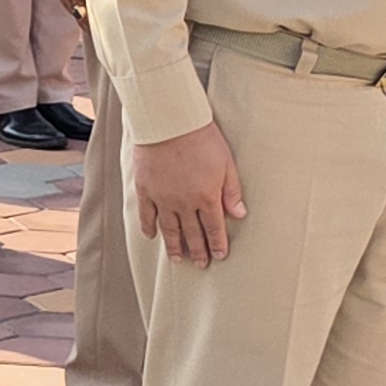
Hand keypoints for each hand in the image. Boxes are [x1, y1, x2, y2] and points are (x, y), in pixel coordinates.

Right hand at [133, 121, 245, 263]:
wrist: (169, 122)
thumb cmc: (201, 137)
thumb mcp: (226, 162)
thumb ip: (232, 190)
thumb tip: (239, 214)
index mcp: (206, 197)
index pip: (214, 227)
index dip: (217, 244)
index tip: (219, 256)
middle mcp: (184, 203)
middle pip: (192, 233)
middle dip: (198, 250)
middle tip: (201, 264)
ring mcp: (163, 198)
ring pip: (169, 229)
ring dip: (174, 246)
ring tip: (178, 260)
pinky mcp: (145, 189)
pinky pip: (147, 215)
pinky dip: (149, 227)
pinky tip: (152, 236)